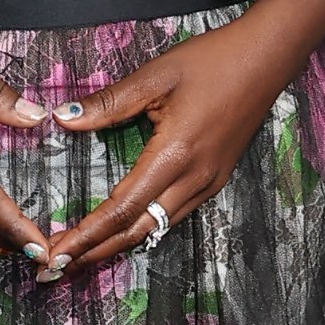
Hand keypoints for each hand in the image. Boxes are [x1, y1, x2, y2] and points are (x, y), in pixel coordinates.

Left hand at [42, 18, 303, 278]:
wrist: (268, 58)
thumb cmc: (214, 60)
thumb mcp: (157, 75)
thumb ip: (110, 102)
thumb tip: (64, 118)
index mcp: (175, 155)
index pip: (121, 209)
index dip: (86, 234)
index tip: (56, 253)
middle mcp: (193, 179)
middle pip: (137, 231)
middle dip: (95, 251)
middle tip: (58, 266)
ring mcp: (208, 183)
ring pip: (157, 228)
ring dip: (117, 244)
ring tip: (83, 254)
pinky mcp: (216, 180)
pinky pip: (174, 216)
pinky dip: (144, 229)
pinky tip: (124, 230)